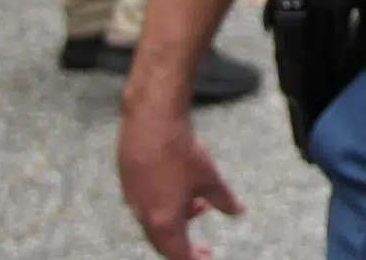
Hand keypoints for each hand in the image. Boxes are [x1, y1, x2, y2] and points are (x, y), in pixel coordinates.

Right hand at [117, 103, 241, 259]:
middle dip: (183, 245)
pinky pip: (145, 203)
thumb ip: (224, 199)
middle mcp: (143, 214)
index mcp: (163, 220)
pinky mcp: (127, 180)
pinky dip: (163, 205)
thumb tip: (238, 211)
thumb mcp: (209, 177)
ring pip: (153, 222)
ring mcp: (132, 198)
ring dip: (176, 221)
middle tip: (202, 247)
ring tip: (198, 205)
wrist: (152, 119)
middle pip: (162, 242)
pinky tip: (179, 187)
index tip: (206, 258)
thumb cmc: (181, 150)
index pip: (177, 254)